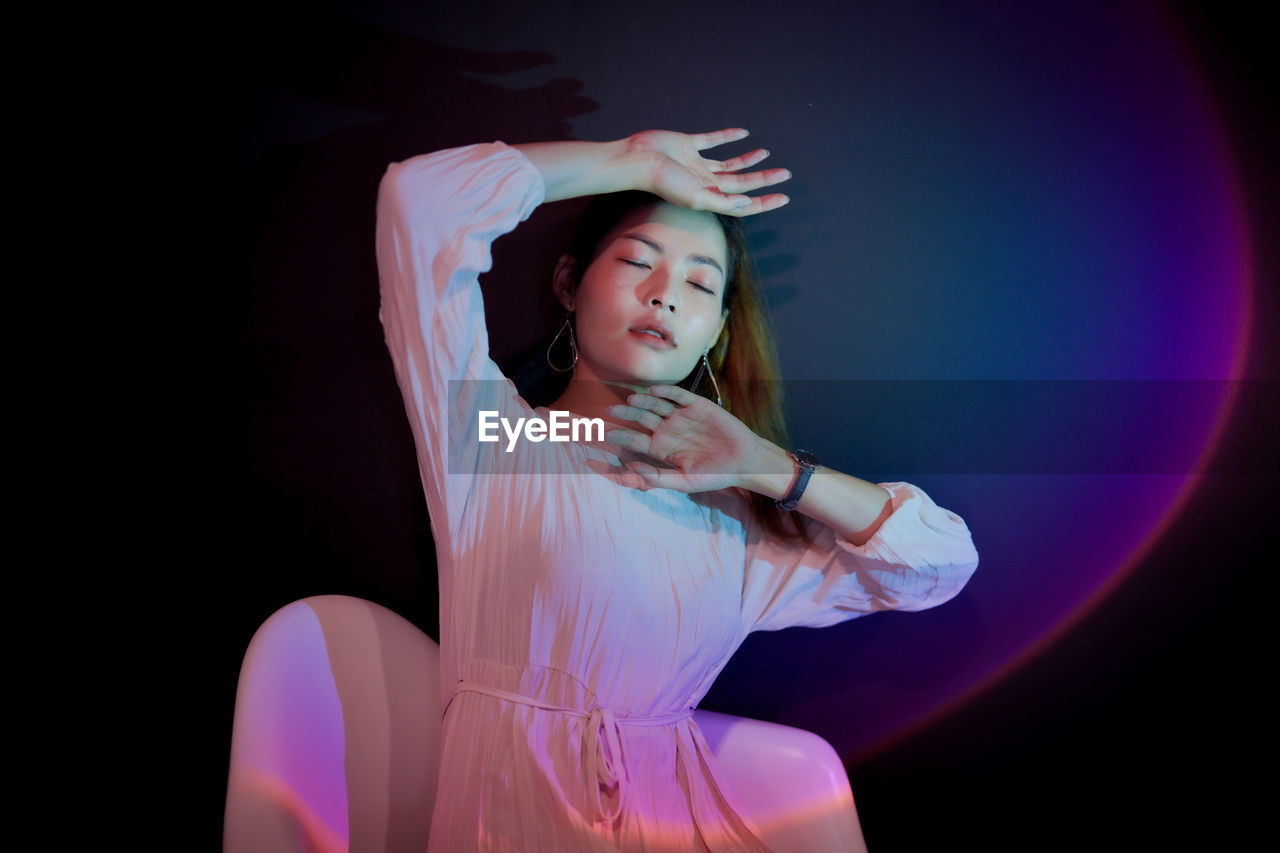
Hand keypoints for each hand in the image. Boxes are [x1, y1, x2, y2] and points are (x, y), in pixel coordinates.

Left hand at [604, 384, 763, 492]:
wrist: (744, 462)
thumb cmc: (714, 475)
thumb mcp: (684, 482)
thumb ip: (657, 478)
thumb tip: (631, 469)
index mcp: (661, 448)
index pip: (634, 440)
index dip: (619, 437)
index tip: (604, 434)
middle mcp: (668, 430)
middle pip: (641, 418)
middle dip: (625, 414)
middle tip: (610, 410)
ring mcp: (681, 416)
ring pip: (656, 405)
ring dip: (643, 401)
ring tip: (631, 400)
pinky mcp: (697, 405)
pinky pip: (679, 396)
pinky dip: (667, 392)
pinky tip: (655, 392)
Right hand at [624, 128, 790, 216]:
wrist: (639, 160)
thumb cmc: (664, 182)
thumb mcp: (697, 198)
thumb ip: (723, 202)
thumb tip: (748, 204)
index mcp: (709, 196)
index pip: (743, 202)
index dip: (764, 202)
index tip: (784, 197)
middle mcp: (705, 182)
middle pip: (741, 182)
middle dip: (764, 179)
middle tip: (786, 173)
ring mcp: (697, 163)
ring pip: (730, 163)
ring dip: (748, 160)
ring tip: (766, 153)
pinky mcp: (689, 145)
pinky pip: (713, 140)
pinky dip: (728, 137)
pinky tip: (743, 134)